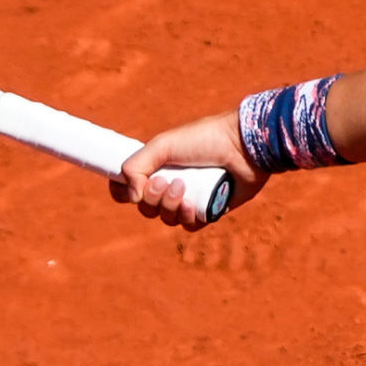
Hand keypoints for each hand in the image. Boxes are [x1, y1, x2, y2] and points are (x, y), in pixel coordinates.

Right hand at [111, 110, 266, 229]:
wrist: (243, 146)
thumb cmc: (204, 139)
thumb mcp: (162, 145)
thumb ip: (136, 166)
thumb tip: (132, 198)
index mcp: (158, 166)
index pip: (128, 187)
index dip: (121, 192)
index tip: (127, 188)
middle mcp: (171, 183)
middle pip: (146, 208)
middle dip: (152, 199)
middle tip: (166, 182)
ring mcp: (190, 198)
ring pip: (166, 219)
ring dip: (169, 207)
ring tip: (184, 189)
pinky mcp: (209, 210)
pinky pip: (189, 226)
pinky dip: (187, 218)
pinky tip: (194, 205)